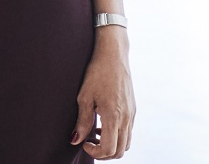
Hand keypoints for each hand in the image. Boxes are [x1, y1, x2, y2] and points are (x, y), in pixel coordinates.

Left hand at [71, 29, 134, 158]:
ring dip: (111, 145)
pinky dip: (117, 135)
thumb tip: (75, 140)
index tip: (84, 143)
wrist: (113, 55)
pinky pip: (128, 132)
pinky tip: (103, 124)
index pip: (109, 149)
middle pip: (120, 151)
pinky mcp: (133, 110)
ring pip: (126, 143)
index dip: (95, 152)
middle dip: (103, 153)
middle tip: (89, 143)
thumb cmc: (97, 72)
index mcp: (114, 116)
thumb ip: (82, 121)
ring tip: (95, 133)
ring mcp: (131, 114)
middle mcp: (126, 118)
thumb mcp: (84, 96)